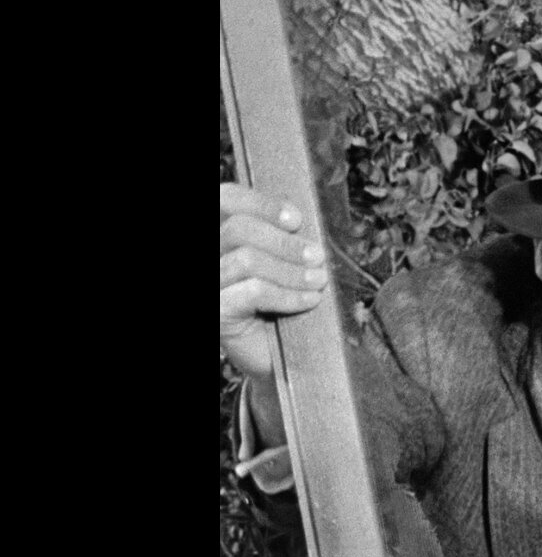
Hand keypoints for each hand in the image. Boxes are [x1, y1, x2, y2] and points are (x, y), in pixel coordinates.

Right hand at [220, 183, 329, 381]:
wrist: (279, 358)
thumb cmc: (281, 305)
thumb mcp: (281, 263)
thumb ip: (281, 237)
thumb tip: (297, 217)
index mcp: (220, 237)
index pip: (225, 198)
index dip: (261, 203)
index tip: (296, 220)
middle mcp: (209, 258)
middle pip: (238, 228)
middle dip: (285, 242)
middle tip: (317, 257)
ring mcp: (209, 284)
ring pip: (247, 259)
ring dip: (291, 270)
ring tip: (317, 281)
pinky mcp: (216, 313)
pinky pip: (253, 291)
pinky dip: (288, 294)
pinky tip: (309, 300)